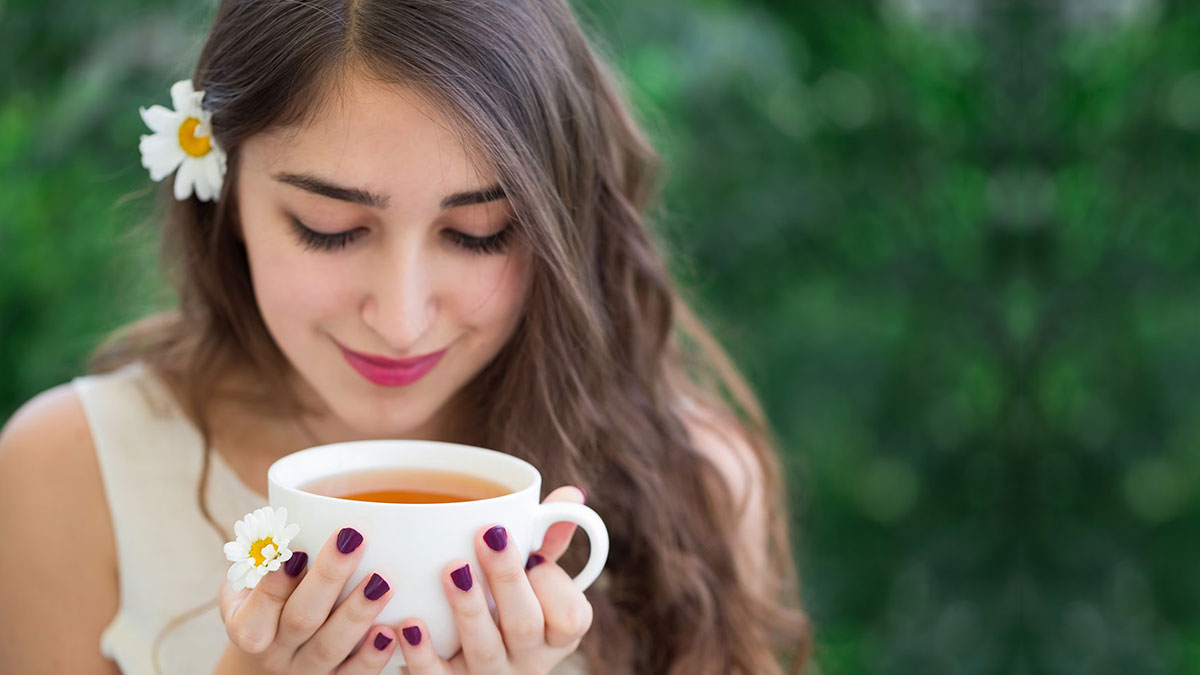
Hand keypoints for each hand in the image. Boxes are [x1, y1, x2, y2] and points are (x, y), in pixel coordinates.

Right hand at [216, 526, 398, 673]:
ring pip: (329, 647)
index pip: (258, 609)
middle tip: (353, 540)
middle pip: (300, 620)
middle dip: (328, 577)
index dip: (276, 583)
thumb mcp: (252, 582)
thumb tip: (292, 517)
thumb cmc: (268, 601)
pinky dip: (372, 657)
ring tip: (382, 581)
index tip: (298, 551)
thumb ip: (265, 557)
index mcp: (247, 627)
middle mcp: (274, 655)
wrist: (274, 657)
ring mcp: (305, 672)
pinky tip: (391, 632)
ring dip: (357, 613)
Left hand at [396, 486, 593, 673]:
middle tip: (489, 536)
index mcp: (555, 633)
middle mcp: (528, 660)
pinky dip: (421, 654)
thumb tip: (571, 494)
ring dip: (469, 609)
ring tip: (452, 570)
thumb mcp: (535, 580)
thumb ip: (550, 540)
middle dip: (508, 579)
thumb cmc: (510, 606)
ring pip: (484, 651)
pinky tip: (407, 625)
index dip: (555, 586)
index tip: (534, 556)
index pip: (570, 618)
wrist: (473, 662)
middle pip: (525, 626)